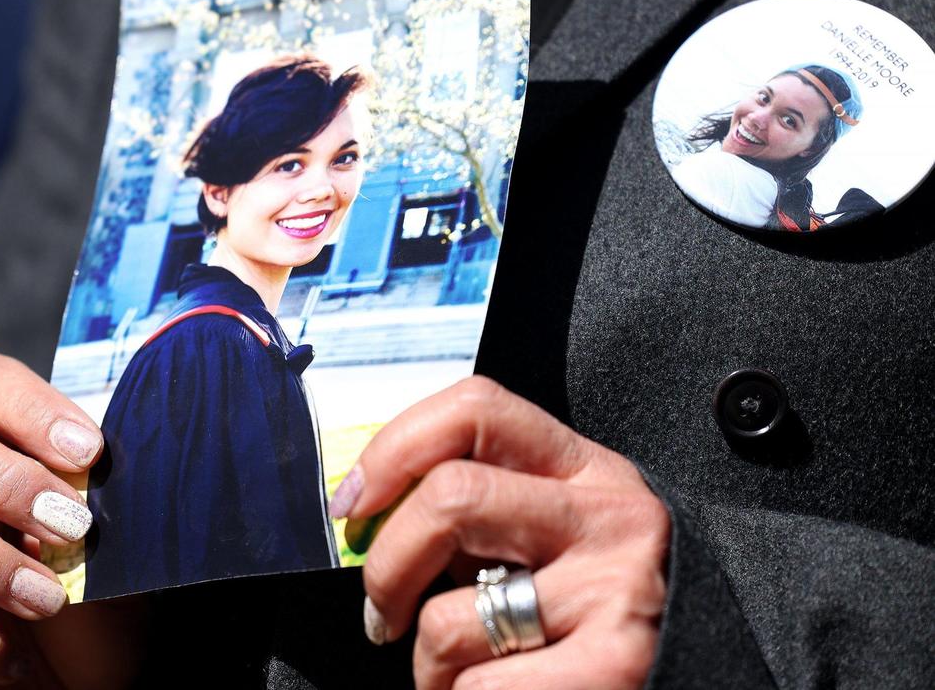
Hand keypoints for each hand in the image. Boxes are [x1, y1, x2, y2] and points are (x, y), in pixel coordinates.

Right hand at [0, 354, 139, 687]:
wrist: (85, 688)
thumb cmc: (105, 604)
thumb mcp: (128, 541)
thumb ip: (114, 493)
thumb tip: (132, 455)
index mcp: (2, 451)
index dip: (29, 406)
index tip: (90, 453)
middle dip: (5, 478)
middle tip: (72, 525)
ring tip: (51, 600)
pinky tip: (21, 655)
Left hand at [334, 376, 669, 689]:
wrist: (714, 670)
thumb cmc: (606, 611)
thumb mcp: (562, 534)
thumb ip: (491, 513)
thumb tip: (371, 519)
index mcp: (586, 470)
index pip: (476, 408)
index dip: (393, 448)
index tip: (355, 504)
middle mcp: (609, 515)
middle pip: (450, 497)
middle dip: (386, 567)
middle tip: (382, 614)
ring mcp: (616, 590)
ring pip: (450, 616)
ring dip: (427, 666)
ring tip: (455, 677)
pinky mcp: (613, 666)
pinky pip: (478, 689)